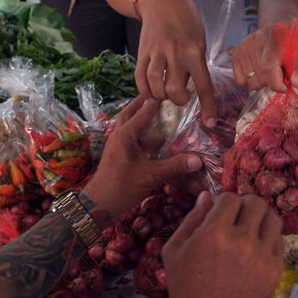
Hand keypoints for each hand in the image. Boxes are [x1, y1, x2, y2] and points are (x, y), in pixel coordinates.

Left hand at [81, 97, 202, 221]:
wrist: (99, 205)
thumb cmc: (121, 187)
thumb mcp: (150, 175)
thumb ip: (174, 166)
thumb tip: (198, 159)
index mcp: (125, 135)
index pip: (143, 112)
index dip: (155, 102)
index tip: (168, 92)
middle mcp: (118, 136)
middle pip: (129, 112)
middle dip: (142, 103)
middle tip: (158, 95)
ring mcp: (116, 145)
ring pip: (126, 124)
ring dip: (138, 115)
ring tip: (153, 111)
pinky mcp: (117, 155)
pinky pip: (128, 136)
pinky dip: (137, 130)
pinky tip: (148, 136)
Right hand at [133, 0, 217, 123]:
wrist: (162, 0)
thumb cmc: (186, 21)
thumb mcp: (200, 40)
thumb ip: (197, 64)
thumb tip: (197, 88)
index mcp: (195, 52)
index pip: (204, 85)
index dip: (207, 107)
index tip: (210, 123)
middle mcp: (176, 54)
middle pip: (175, 90)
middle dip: (179, 100)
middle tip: (180, 96)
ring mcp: (157, 53)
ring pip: (155, 86)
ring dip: (160, 96)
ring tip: (165, 94)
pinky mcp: (142, 52)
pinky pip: (140, 77)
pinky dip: (144, 89)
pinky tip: (150, 92)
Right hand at [163, 192, 283, 297]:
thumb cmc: (185, 289)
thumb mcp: (174, 251)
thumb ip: (191, 219)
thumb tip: (208, 195)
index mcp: (215, 232)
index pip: (230, 197)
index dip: (224, 203)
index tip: (220, 214)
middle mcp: (242, 240)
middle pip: (256, 203)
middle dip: (245, 206)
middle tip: (238, 218)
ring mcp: (262, 255)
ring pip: (273, 219)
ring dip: (261, 220)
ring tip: (251, 231)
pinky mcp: (275, 270)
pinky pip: (279, 241)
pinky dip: (269, 240)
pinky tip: (257, 250)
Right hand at [232, 24, 297, 93]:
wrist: (282, 26)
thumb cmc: (294, 42)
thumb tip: (295, 83)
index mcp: (275, 41)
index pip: (267, 68)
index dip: (276, 83)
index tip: (285, 85)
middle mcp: (256, 42)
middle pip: (259, 79)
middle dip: (272, 83)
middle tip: (279, 73)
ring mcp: (244, 47)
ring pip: (250, 82)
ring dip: (262, 81)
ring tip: (269, 69)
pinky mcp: (237, 53)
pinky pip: (240, 80)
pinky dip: (250, 79)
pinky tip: (259, 69)